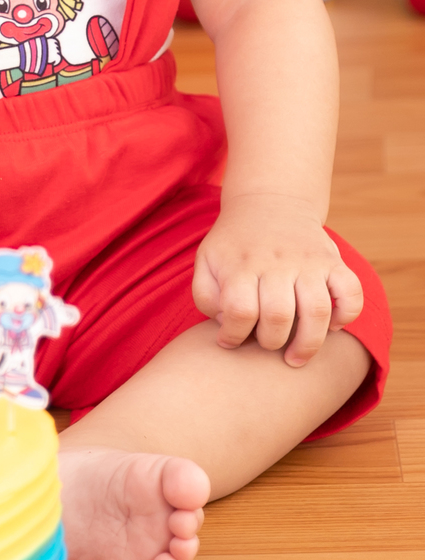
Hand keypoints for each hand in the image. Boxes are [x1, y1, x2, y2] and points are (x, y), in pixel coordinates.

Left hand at [192, 193, 362, 366]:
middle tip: (267, 345)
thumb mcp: (207, 261)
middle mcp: (276, 262)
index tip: (230, 341)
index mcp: (241, 264)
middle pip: (279, 316)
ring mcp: (308, 261)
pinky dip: (346, 316)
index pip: (240, 310)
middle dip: (271, 343)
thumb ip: (206, 296)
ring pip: (317, 310)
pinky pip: (352, 293)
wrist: (271, 201)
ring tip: (296, 358)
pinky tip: (331, 326)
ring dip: (309, 344)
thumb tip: (229, 325)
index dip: (234, 336)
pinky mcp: (333, 261)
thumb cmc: (235, 244)